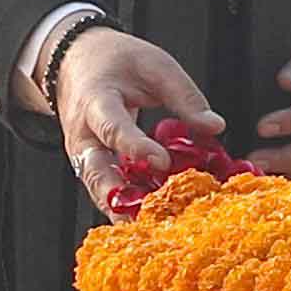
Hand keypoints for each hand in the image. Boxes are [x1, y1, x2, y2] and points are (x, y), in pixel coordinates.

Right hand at [54, 26, 221, 218]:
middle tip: (147, 218)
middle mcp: (82, 134)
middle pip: (93, 172)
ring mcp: (82, 154)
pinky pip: (104, 188)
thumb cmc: (115, 61)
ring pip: (96, 188)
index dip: (136, 147)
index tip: (162, 162)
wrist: (75, 62)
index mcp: (96, 101)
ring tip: (152, 229)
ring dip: (122, 209)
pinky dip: (124, 204)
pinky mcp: (90, 165)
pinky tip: (150, 219)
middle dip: (117, 197)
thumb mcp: (153, 65)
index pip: (112, 128)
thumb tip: (215, 127)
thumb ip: (184, 97)